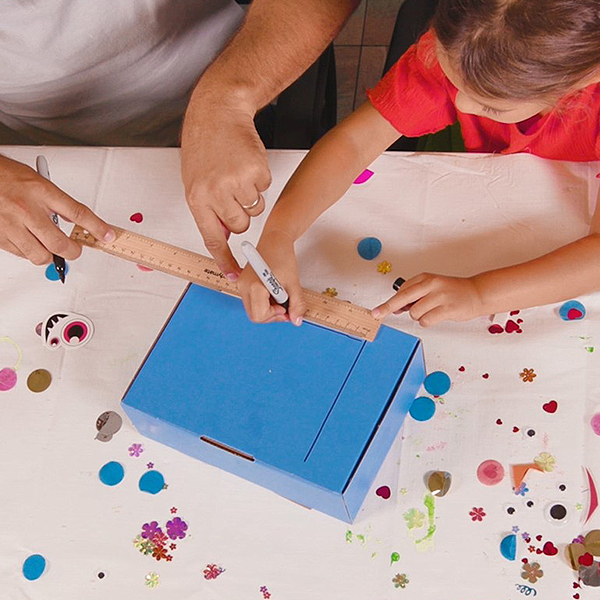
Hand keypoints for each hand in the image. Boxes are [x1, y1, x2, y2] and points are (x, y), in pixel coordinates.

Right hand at [0, 155, 114, 264]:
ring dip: (50, 256)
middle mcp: (27, 210)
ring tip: (50, 247)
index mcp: (41, 192)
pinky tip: (31, 242)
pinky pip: (22, 255)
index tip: (106, 235)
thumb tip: (76, 219)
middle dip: (72, 251)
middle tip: (74, 249)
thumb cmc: (8, 176)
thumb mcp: (39, 183)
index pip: (78, 213)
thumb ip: (58, 202)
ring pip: (40, 256)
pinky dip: (30, 252)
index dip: (96, 227)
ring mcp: (12, 225)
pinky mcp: (0, 237)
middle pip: (59, 243)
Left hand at [181, 92, 271, 279]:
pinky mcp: (256, 172)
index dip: (224, 260)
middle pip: (240, 226)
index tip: (234, 276)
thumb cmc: (205, 144)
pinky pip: (265, 189)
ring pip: (255, 209)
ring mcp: (236, 183)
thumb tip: (223, 234)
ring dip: (251, 195)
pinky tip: (246, 162)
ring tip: (238, 171)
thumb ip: (208, 208)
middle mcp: (215, 193)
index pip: (212, 238)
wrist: (218, 112)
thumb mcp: (195, 180)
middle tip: (234, 191)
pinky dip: (260, 179)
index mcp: (197, 198)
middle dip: (241, 213)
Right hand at [237, 229, 305, 324]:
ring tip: (280, 295)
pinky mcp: (244, 284)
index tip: (285, 308)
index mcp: (253, 286)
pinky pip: (253, 301)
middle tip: (285, 305)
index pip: (259, 316)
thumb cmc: (282, 255)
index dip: (275, 316)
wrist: (275, 239)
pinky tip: (274, 292)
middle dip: (272, 315)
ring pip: (254, 310)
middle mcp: (243, 287)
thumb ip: (296, 304)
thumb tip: (296, 320)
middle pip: (255, 316)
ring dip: (269, 308)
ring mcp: (242, 285)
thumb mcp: (293, 283)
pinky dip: (265, 302)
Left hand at [372, 273, 484, 326]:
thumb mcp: (431, 287)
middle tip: (377, 314)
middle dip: (387, 308)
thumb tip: (396, 308)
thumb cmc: (452, 291)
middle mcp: (430, 285)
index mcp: (425, 278)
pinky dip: (427, 322)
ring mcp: (438, 296)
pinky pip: (426, 320)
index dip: (389, 303)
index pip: (401, 291)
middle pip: (402, 298)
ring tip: (432, 311)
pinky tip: (436, 317)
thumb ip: (415, 295)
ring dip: (419, 317)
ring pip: (414, 313)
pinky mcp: (446, 308)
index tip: (378, 310)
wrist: (476, 293)